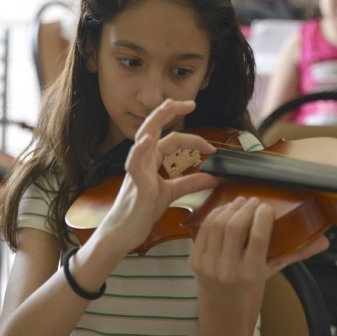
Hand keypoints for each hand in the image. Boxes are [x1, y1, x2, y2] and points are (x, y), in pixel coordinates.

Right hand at [93, 99, 218, 254]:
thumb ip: (190, 183)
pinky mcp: (135, 183)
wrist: (124, 233)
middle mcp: (142, 159)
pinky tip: (146, 140)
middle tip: (189, 102)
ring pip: (144, 137)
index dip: (194, 140)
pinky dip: (140, 150)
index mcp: (150, 160)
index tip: (212, 148)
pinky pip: (134, 163)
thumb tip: (213, 177)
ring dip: (156, 120)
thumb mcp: (170, 194)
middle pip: (154, 126)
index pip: (172, 139)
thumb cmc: (140, 212)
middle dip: (170, 111)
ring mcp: (136, 169)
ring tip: (169, 106)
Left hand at [190, 197, 328, 299]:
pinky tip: (225, 209)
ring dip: (230, 208)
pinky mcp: (195, 259)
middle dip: (245, 208)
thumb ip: (297, 253)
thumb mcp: (274, 268)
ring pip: (218, 225)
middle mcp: (229, 271)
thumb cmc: (251, 279)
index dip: (262, 217)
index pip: (258, 239)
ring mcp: (209, 265)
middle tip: (253, 200)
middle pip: (235, 228)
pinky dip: (215, 214)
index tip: (266, 206)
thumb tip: (325, 241)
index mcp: (252, 273)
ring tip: (240, 201)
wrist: (222, 299)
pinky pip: (204, 229)